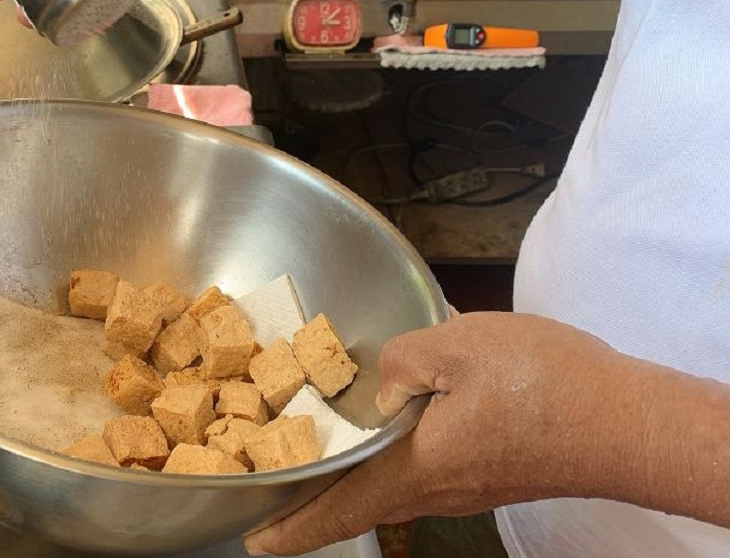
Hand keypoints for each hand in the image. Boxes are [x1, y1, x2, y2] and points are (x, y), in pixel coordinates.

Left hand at [245, 312, 631, 555]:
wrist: (627, 422)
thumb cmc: (549, 386)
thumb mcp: (460, 345)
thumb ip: (401, 359)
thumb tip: (379, 383)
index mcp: (416, 464)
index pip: (339, 509)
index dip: (294, 527)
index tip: (256, 542)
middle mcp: (437, 489)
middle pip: (360, 502)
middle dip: (314, 501)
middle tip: (275, 491)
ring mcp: (467, 488)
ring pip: (393, 487)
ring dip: (352, 479)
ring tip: (320, 459)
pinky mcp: (491, 476)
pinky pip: (427, 473)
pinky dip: (394, 460)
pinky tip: (395, 426)